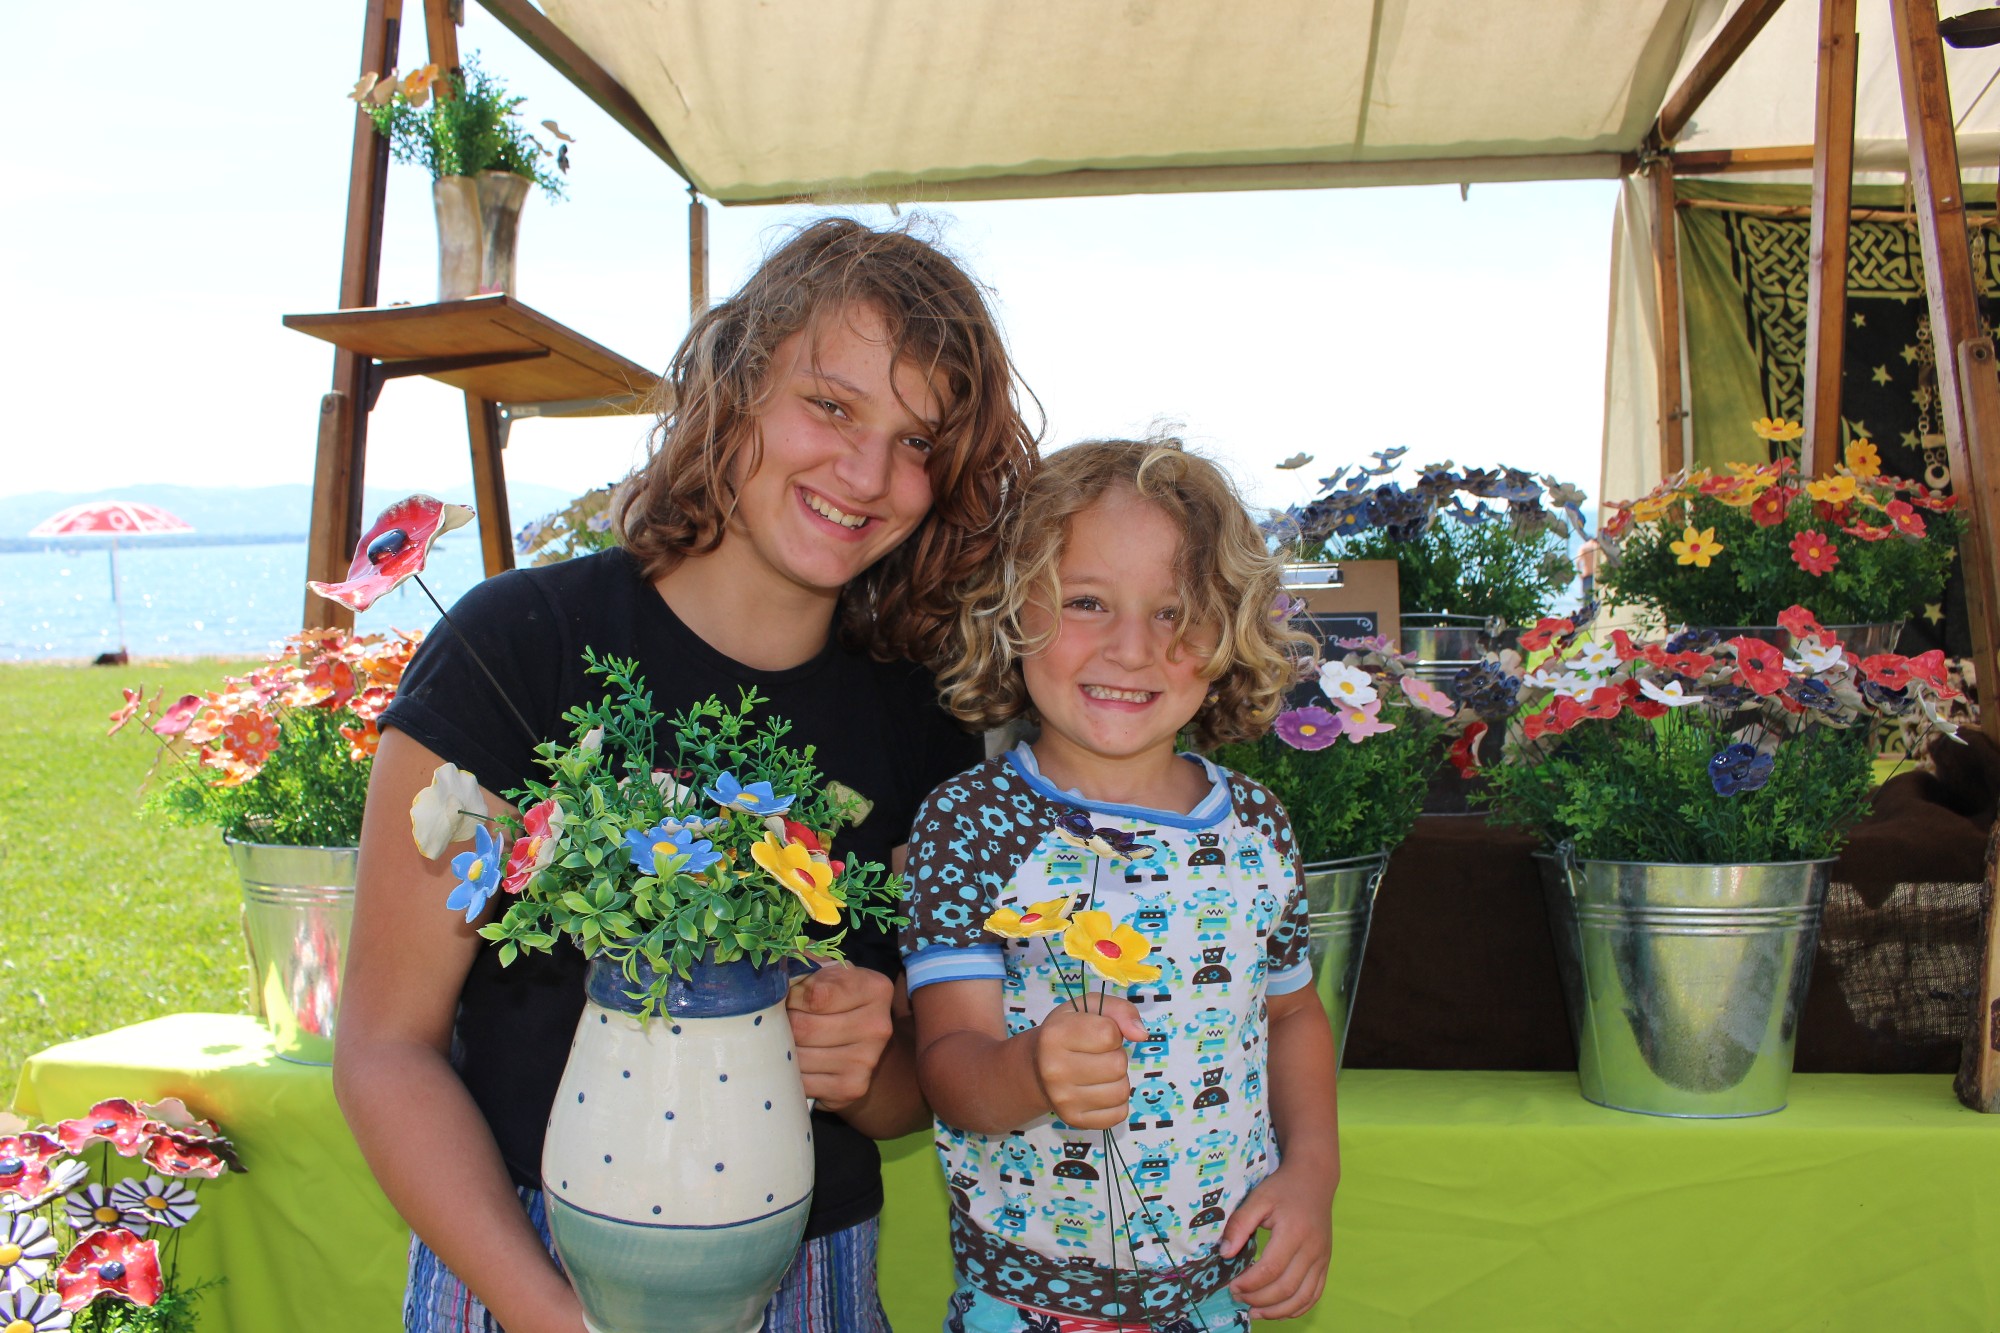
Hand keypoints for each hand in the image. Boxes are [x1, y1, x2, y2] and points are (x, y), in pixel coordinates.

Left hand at [786, 963, 893, 1110]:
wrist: (858, 1042)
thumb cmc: (833, 999)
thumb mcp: (825, 973)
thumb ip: (802, 963)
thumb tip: (770, 969)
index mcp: (875, 988)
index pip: (814, 995)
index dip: (791, 996)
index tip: (788, 996)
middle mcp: (878, 1026)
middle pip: (803, 1028)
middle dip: (782, 1024)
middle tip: (780, 1020)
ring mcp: (867, 1060)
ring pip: (799, 1057)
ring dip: (783, 1049)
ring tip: (787, 1039)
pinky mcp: (852, 1088)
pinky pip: (802, 1082)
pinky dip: (791, 1072)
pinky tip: (797, 1061)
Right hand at [1030, 998, 1145, 1129]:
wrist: (1038, 1068)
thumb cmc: (1069, 1032)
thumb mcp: (1090, 1008)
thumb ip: (1120, 1010)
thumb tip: (1141, 1035)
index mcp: (1055, 1035)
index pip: (1109, 1034)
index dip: (1112, 1032)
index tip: (1099, 1033)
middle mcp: (1054, 1070)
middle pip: (1117, 1065)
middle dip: (1116, 1056)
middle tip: (1100, 1055)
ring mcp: (1063, 1099)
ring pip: (1121, 1092)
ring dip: (1118, 1080)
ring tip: (1100, 1072)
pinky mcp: (1073, 1120)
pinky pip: (1119, 1114)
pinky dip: (1117, 1102)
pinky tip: (1100, 1091)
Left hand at [1222, 1161, 1335, 1319]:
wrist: (1314, 1179)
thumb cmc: (1282, 1188)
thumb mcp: (1258, 1198)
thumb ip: (1240, 1224)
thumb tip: (1225, 1253)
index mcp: (1294, 1232)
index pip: (1271, 1269)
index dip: (1250, 1283)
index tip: (1232, 1286)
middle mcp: (1312, 1249)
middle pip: (1286, 1288)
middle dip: (1259, 1299)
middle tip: (1239, 1298)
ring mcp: (1322, 1258)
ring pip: (1302, 1297)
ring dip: (1277, 1311)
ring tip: (1255, 1312)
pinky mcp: (1325, 1263)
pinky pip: (1315, 1294)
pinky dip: (1297, 1308)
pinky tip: (1279, 1310)